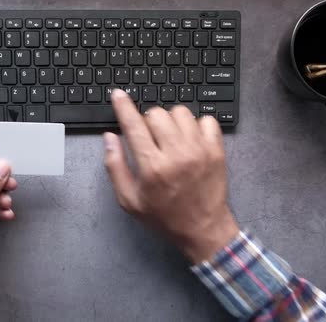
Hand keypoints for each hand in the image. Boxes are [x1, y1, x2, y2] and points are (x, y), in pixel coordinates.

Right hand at [104, 89, 238, 263]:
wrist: (203, 229)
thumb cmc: (164, 217)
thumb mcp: (129, 200)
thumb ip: (115, 166)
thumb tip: (109, 137)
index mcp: (152, 167)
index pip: (134, 125)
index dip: (123, 106)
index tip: (118, 95)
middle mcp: (176, 154)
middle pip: (157, 114)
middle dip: (147, 119)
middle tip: (149, 135)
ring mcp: (199, 150)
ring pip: (181, 112)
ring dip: (171, 120)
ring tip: (170, 136)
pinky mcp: (216, 150)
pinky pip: (206, 120)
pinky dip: (196, 124)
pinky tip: (190, 139)